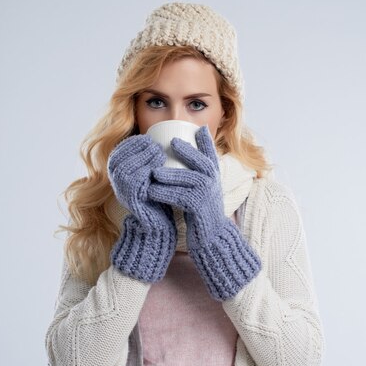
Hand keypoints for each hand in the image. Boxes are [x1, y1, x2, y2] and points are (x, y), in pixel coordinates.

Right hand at [107, 134, 176, 282]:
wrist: (160, 223)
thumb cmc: (161, 196)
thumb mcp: (158, 174)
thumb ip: (157, 157)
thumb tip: (175, 136)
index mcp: (121, 171)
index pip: (122, 149)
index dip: (135, 141)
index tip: (151, 137)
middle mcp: (117, 180)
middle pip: (121, 156)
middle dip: (137, 148)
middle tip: (155, 145)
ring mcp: (122, 190)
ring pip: (126, 168)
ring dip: (141, 158)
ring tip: (158, 153)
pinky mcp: (131, 200)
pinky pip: (134, 183)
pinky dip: (144, 173)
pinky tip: (156, 169)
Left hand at [147, 125, 260, 299]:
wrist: (211, 238)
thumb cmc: (201, 213)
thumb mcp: (200, 190)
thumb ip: (195, 175)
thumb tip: (179, 159)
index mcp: (213, 177)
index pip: (211, 154)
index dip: (205, 140)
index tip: (199, 128)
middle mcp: (213, 183)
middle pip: (201, 161)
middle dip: (186, 150)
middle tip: (171, 143)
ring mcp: (208, 195)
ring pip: (188, 179)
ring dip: (169, 175)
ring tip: (153, 173)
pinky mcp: (199, 208)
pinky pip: (180, 196)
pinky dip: (165, 193)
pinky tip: (152, 192)